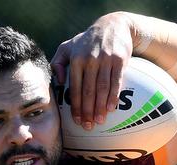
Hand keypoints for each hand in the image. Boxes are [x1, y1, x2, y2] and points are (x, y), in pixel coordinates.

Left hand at [51, 12, 132, 128]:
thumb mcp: (67, 47)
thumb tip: (58, 81)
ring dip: (100, 107)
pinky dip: (113, 96)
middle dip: (88, 111)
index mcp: (76, 59)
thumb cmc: (86, 42)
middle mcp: (90, 60)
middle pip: (88, 91)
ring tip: (99, 121)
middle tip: (88, 126)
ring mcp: (105, 59)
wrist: (113, 25)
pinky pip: (116, 81)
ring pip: (102, 88)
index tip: (77, 121)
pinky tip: (111, 108)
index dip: (76, 106)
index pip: (74, 88)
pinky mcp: (120, 60)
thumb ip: (57, 63)